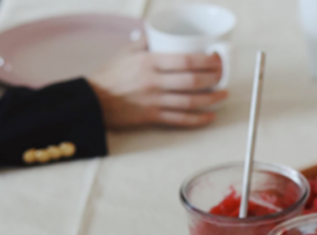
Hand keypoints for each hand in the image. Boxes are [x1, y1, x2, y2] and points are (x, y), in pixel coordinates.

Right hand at [88, 50, 227, 129]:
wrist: (93, 100)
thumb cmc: (111, 75)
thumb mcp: (126, 52)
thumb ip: (146, 42)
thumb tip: (162, 33)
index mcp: (148, 62)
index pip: (186, 60)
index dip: (207, 61)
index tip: (217, 59)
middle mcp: (153, 81)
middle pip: (193, 81)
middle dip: (214, 79)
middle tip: (223, 76)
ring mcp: (154, 101)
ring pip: (191, 101)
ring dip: (212, 99)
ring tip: (223, 95)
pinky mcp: (153, 117)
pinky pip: (181, 119)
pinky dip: (199, 119)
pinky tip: (210, 116)